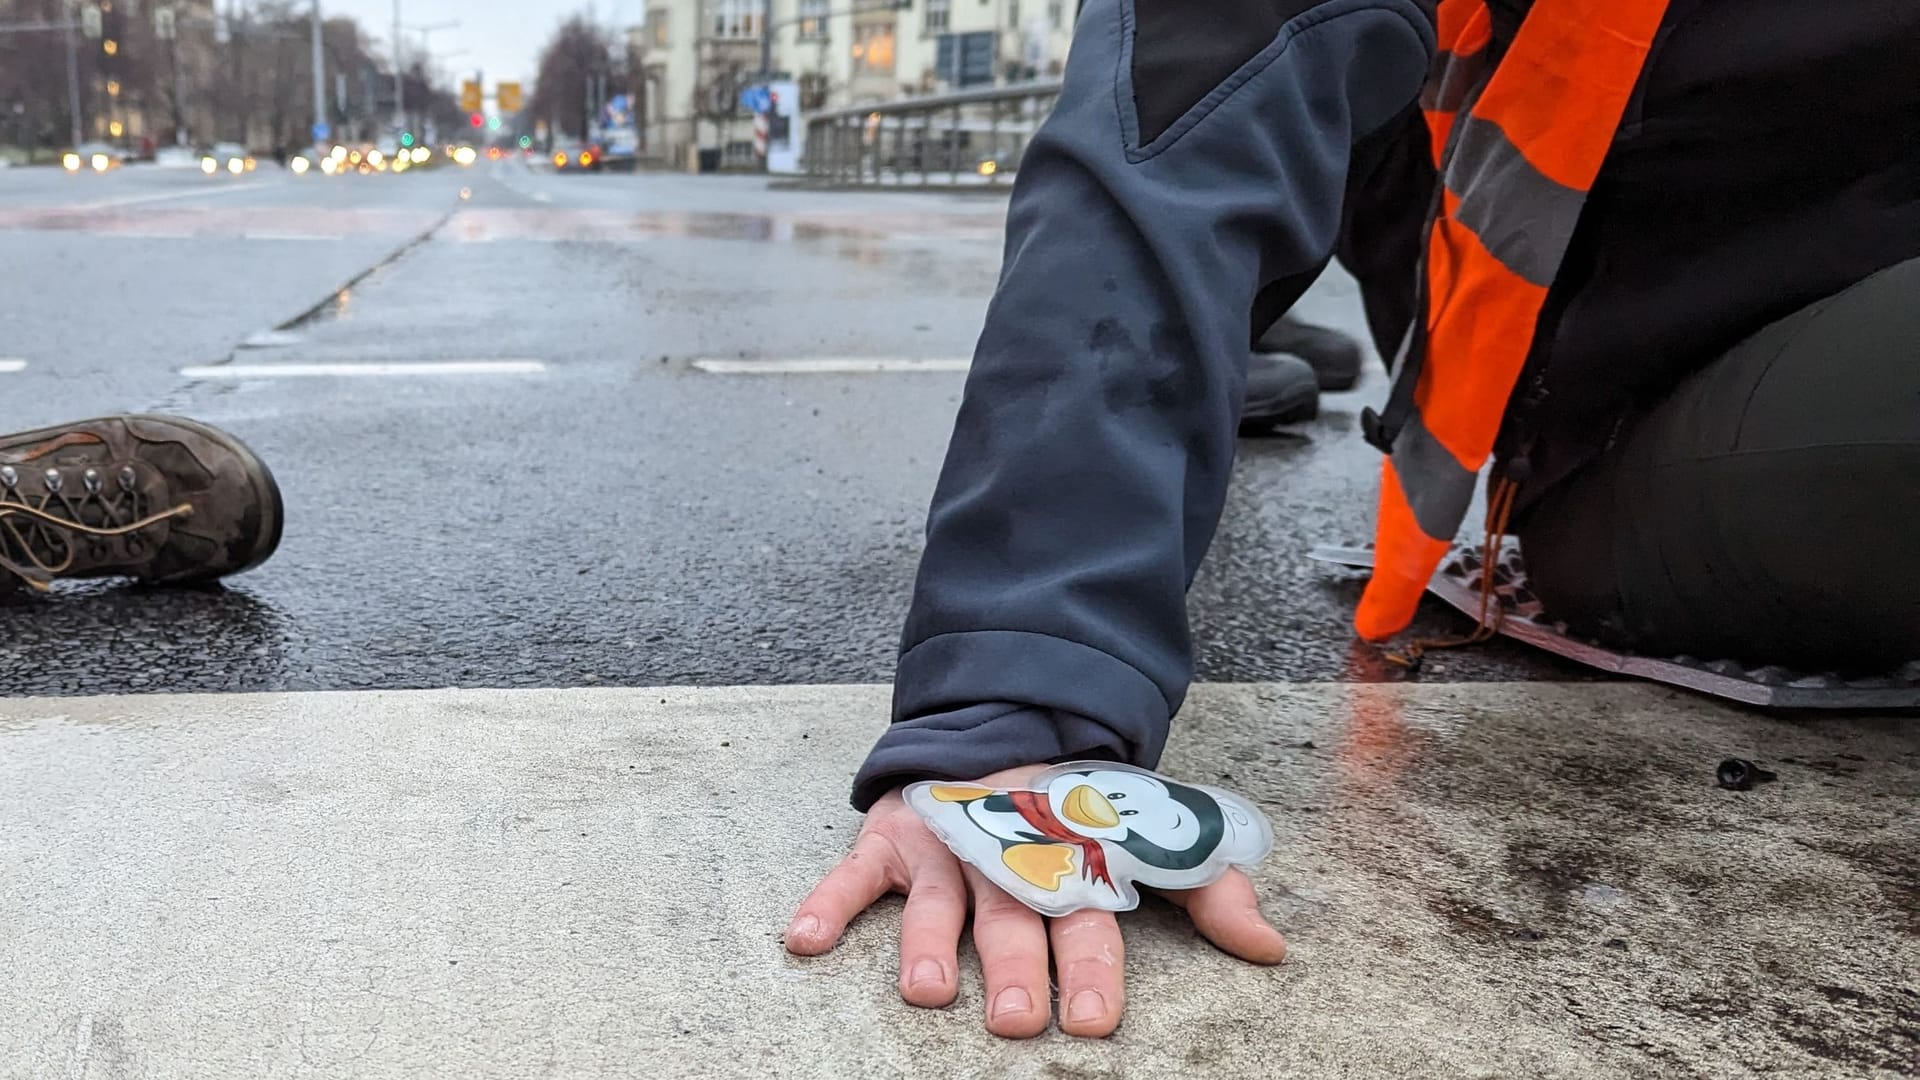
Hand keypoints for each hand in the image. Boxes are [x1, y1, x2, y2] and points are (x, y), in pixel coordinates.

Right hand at [784, 766, 1287, 1037]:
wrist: (1007, 721)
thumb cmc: (1080, 810)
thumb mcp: (1147, 838)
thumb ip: (1206, 889)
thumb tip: (1273, 946)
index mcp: (1072, 859)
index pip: (1086, 918)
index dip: (1092, 966)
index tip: (1096, 1019)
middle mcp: (1006, 855)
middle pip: (1011, 919)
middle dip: (1016, 969)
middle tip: (1019, 1020)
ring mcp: (943, 844)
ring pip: (937, 901)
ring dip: (931, 944)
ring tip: (930, 990)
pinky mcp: (891, 836)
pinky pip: (851, 873)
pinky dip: (827, 903)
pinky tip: (804, 941)